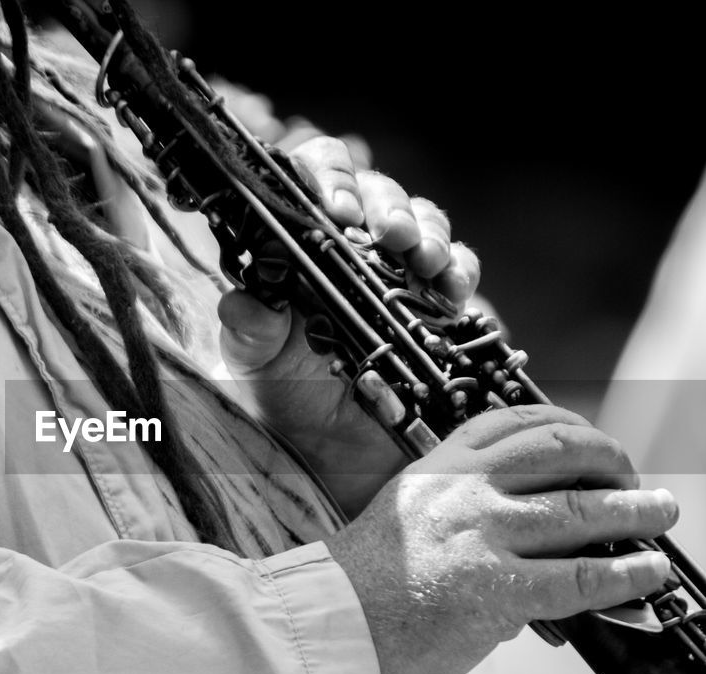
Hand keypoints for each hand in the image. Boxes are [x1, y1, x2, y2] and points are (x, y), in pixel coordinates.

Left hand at [216, 136, 480, 516]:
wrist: (338, 462)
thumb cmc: (289, 400)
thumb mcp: (256, 366)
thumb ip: (248, 331)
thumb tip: (245, 303)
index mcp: (305, 246)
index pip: (318, 179)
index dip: (329, 178)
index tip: (334, 208)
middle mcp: (357, 249)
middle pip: (379, 192)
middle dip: (387, 204)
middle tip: (385, 233)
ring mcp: (405, 273)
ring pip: (426, 221)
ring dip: (429, 231)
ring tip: (421, 259)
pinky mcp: (444, 307)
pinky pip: (460, 271)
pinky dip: (461, 272)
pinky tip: (452, 291)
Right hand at [325, 405, 678, 673]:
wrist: (327, 638)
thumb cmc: (357, 595)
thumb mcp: (403, 526)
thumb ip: (456, 518)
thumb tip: (525, 541)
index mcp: (434, 470)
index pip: (510, 423)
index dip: (565, 424)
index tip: (591, 438)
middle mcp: (461, 491)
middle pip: (557, 450)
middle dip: (609, 459)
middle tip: (634, 477)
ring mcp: (480, 536)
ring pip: (580, 509)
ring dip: (635, 510)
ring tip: (662, 512)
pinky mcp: (495, 590)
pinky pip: (580, 577)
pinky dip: (626, 572)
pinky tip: (650, 571)